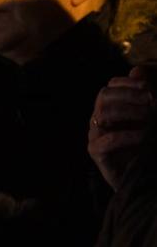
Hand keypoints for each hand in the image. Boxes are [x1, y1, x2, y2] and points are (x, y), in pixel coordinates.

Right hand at [87, 66, 154, 189]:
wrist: (144, 177)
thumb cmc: (147, 146)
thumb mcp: (150, 117)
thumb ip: (144, 94)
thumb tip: (138, 69)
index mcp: (111, 108)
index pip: (110, 86)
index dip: (127, 83)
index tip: (147, 87)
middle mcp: (100, 119)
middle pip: (103, 96)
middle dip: (128, 95)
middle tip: (150, 101)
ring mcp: (96, 135)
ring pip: (102, 113)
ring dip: (129, 113)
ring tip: (150, 119)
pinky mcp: (96, 152)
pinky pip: (105, 140)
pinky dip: (126, 136)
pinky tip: (143, 137)